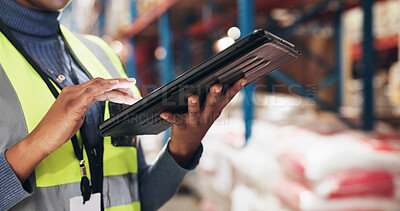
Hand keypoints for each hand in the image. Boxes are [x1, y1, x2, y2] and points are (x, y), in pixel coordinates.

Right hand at [6, 77, 140, 181]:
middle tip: (133, 84)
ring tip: (130, 87)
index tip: (126, 88)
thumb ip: (83, 107)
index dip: (113, 85)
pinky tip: (115, 86)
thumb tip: (92, 105)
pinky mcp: (73, 104)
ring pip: (99, 85)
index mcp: (73, 93)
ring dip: (117, 86)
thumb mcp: (75, 116)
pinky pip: (92, 92)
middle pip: (100, 83)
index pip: (97, 85)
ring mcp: (72, 96)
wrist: (41, 140)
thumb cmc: (56, 131)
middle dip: (119, 83)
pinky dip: (105, 87)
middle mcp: (73, 91)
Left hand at [160, 78, 246, 167]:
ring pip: (195, 111)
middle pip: (212, 103)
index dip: (236, 88)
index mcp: (215, 110)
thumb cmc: (201, 120)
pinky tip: (163, 113)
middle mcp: (207, 115)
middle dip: (215, 94)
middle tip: (217, 85)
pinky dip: (169, 116)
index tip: (242, 78)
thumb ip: (217, 98)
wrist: (188, 143)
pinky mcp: (182, 125)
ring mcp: (195, 121)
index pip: (228, 98)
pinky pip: (175, 120)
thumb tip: (223, 79)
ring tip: (192, 96)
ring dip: (194, 104)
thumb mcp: (212, 111)